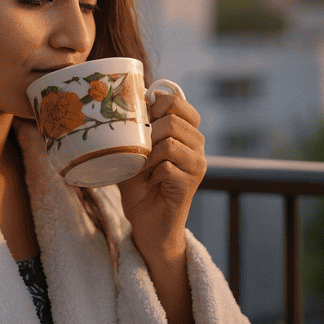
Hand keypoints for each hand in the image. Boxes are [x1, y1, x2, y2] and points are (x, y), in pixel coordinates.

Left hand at [117, 90, 206, 259]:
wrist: (146, 223)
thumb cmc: (139, 185)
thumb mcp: (133, 151)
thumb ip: (134, 128)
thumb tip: (125, 101)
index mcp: (185, 131)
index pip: (177, 101)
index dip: (157, 103)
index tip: (143, 117)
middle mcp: (196, 144)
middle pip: (172, 121)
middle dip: (148, 134)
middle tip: (140, 152)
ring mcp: (197, 164)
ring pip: (169, 143)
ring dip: (148, 157)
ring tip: (145, 169)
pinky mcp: (191, 182)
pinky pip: (166, 166)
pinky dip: (151, 174)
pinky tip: (152, 183)